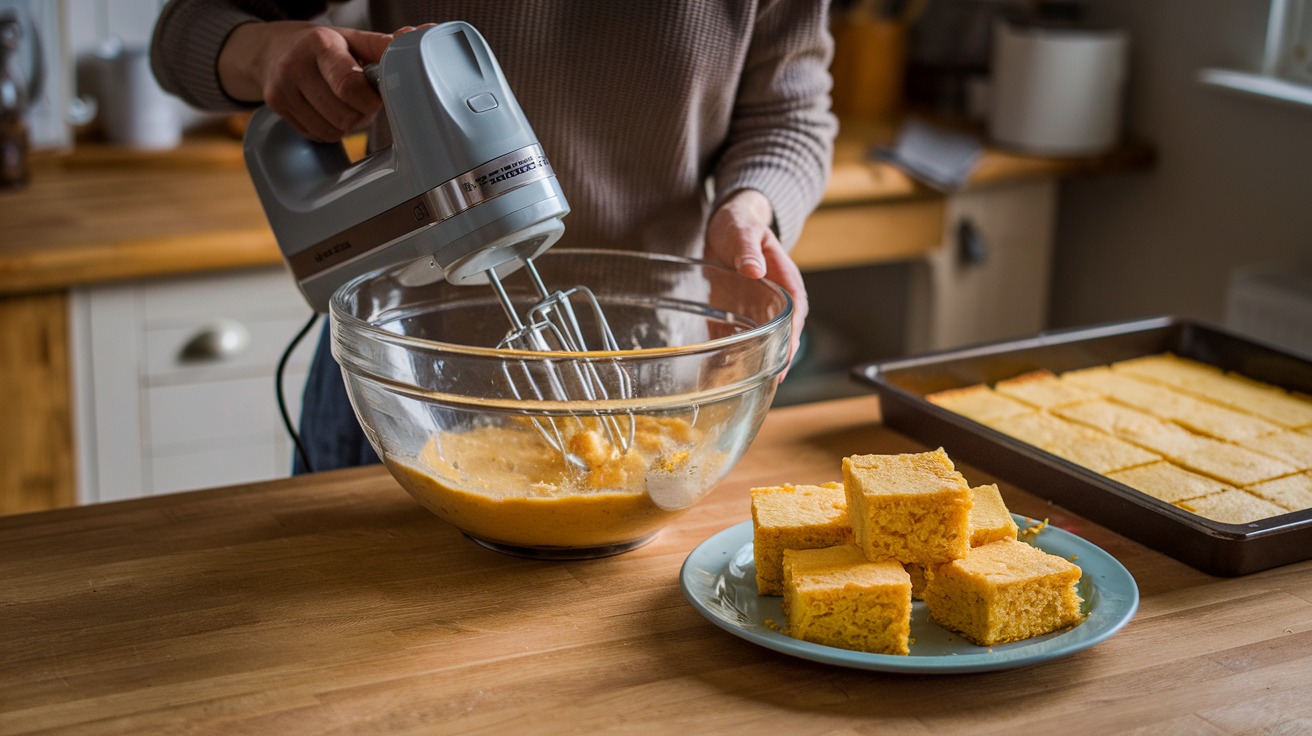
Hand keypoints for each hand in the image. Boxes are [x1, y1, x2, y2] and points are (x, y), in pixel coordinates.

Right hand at [218, 21, 403, 141]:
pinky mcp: (275, 107)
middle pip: (344, 116)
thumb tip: (419, 35)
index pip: (349, 86)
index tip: (375, 97)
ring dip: (346, 124)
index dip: (370, 101)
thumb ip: (384, 45)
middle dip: (361, 114)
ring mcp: (282, 88)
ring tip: (343, 104)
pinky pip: (316, 135)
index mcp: (321, 44)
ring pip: (331, 130)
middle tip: (360, 101)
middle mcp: (295, 65)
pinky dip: (329, 129)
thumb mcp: (353, 39)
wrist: (275, 49)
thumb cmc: (324, 47)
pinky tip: (326, 111)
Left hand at [705, 189, 808, 377]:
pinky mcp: (733, 316)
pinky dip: (728, 355)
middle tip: (770, 381)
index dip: (794, 337)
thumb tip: (755, 270)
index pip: (796, 315)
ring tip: (744, 382)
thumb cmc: (741, 225)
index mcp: (785, 283)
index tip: (788, 356)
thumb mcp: (744, 231)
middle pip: (782, 336)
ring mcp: (753, 312)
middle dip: (777, 358)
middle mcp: (773, 303)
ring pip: (760, 342)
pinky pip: (734, 339)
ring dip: (754, 360)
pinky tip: (718, 371)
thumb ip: (749, 250)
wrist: (726, 226)